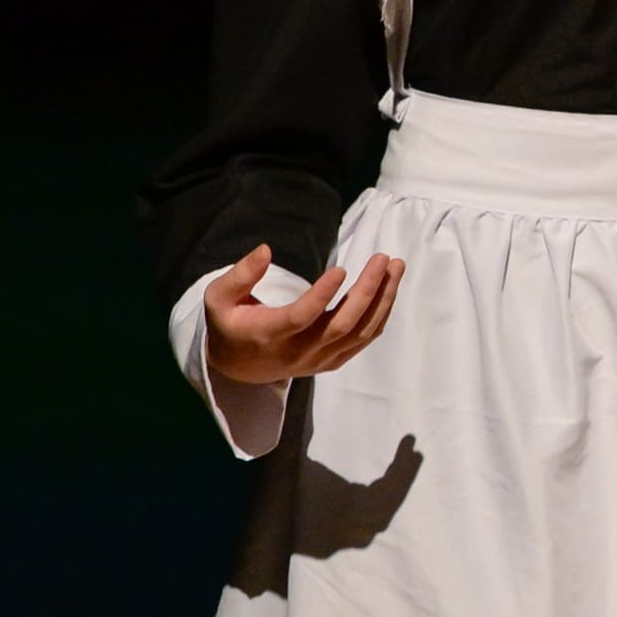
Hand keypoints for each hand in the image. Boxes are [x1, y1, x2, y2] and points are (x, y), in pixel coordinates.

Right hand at [204, 244, 404, 386]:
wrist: (238, 368)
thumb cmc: (229, 324)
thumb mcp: (219, 298)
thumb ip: (240, 275)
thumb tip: (265, 249)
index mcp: (268, 335)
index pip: (302, 317)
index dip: (322, 295)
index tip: (341, 268)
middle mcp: (298, 352)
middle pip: (341, 325)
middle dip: (367, 291)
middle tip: (383, 258)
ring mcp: (318, 360)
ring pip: (359, 333)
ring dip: (383, 300)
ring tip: (396, 267)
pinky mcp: (331, 362)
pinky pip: (363, 340)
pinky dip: (380, 315)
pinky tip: (389, 288)